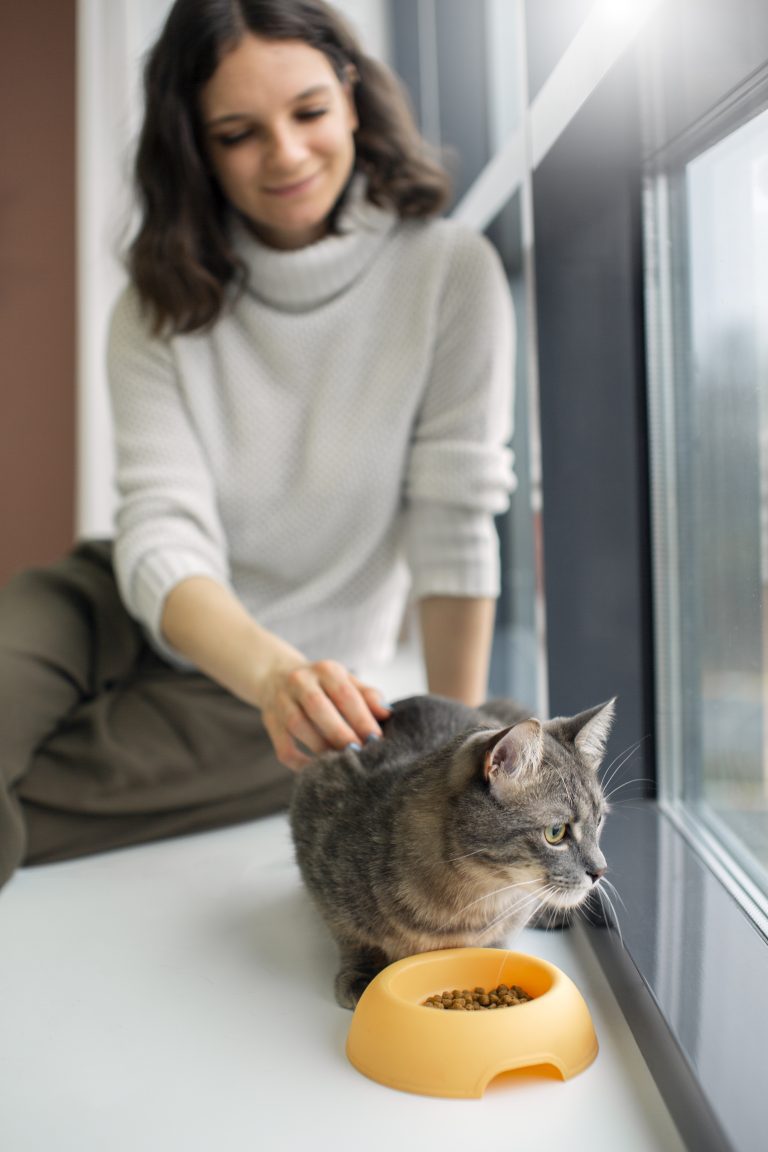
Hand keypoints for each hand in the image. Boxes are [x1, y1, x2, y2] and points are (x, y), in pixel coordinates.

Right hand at [258, 658, 391, 770]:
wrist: (276, 676)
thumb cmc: (322, 685)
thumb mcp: (345, 681)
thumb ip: (367, 695)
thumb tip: (387, 713)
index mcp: (325, 670)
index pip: (344, 693)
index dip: (361, 718)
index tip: (376, 739)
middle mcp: (300, 681)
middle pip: (318, 707)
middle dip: (341, 733)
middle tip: (359, 754)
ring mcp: (281, 701)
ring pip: (298, 725)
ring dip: (321, 747)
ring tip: (341, 763)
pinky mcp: (269, 721)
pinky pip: (282, 746)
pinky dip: (299, 762)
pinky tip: (316, 770)